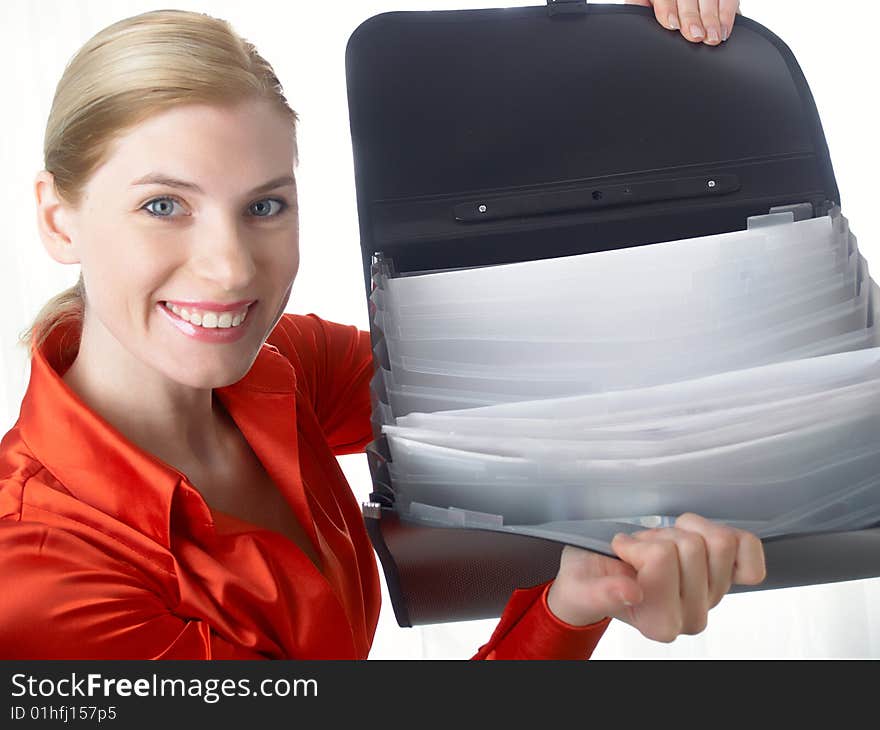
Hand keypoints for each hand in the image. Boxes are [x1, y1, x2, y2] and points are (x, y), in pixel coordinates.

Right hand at [546, 512, 765, 641]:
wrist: (600, 577)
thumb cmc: (590, 579)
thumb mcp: (581, 585)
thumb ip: (601, 592)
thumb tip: (631, 592)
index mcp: (658, 624)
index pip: (662, 559)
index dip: (636, 545)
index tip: (621, 552)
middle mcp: (692, 617)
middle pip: (691, 547)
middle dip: (659, 537)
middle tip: (640, 548)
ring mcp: (714, 597)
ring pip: (720, 542)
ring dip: (687, 530)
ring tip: (663, 542)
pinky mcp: (729, 578)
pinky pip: (749, 551)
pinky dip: (729, 537)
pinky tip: (700, 540)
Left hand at [624, 0, 741, 44]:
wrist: (680, 2)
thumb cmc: (661, 4)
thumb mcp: (647, 1)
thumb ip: (639, 6)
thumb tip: (634, 14)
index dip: (667, 8)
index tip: (671, 25)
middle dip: (692, 16)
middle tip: (695, 35)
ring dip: (713, 18)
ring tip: (713, 38)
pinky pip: (728, 0)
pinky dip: (727, 15)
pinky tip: (724, 31)